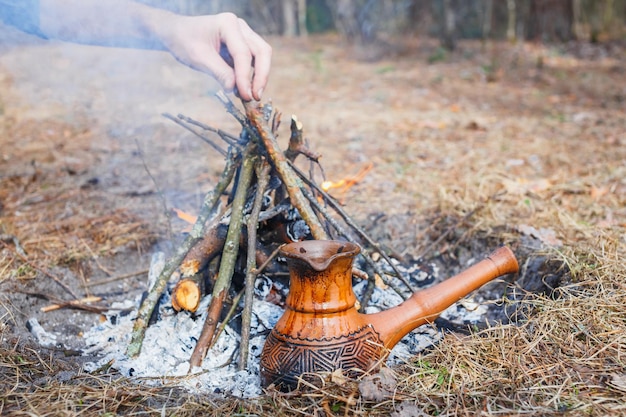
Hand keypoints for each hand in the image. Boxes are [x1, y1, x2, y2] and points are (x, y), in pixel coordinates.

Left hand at [157, 12, 271, 100]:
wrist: (176, 33)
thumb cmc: (184, 41)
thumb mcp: (199, 58)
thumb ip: (219, 72)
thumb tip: (234, 89)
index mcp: (228, 24)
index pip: (243, 53)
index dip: (245, 77)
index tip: (245, 95)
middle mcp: (240, 27)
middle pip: (262, 51)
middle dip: (261, 76)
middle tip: (255, 96)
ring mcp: (243, 34)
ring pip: (262, 55)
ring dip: (259, 76)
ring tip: (250, 95)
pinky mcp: (242, 44)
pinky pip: (254, 60)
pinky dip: (252, 75)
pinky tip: (244, 89)